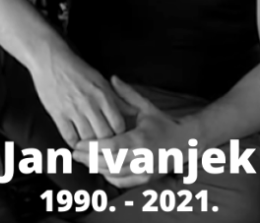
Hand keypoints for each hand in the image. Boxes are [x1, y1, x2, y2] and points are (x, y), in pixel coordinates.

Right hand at [30, 50, 132, 147]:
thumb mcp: (100, 80)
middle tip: (109, 151)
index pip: (118, 124)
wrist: (50, 60)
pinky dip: (74, 144)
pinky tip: (77, 145)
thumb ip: (116, 98)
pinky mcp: (57, 114)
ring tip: (94, 150)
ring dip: (91, 147)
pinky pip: (68, 136)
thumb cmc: (77, 69)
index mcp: (103, 95)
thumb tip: (132, 112)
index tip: (120, 140)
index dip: (120, 135)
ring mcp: (73, 110)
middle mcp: (90, 104)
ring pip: (87, 139)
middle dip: (108, 145)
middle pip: (105, 135)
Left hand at [73, 76, 195, 188]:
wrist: (185, 142)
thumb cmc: (164, 123)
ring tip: (82, 160)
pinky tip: (98, 169)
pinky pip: (122, 181)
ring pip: (113, 173)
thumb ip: (127, 94)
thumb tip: (112, 78)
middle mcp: (142, 157)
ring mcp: (144, 170)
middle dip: (88, 159)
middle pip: (108, 162)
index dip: (92, 147)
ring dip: (95, 168)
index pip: (111, 147)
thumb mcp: (146, 107)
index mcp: (140, 139)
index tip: (78, 144)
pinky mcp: (145, 179)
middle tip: (74, 153)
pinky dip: (108, 176)